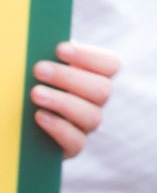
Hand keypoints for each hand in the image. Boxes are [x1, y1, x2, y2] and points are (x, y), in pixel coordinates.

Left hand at [30, 42, 118, 157]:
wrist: (10, 120)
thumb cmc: (23, 84)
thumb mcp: (34, 67)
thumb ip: (43, 55)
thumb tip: (40, 44)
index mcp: (93, 75)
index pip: (110, 65)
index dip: (89, 57)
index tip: (60, 49)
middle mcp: (95, 101)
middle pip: (102, 90)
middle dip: (69, 78)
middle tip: (38, 69)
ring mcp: (85, 126)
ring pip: (92, 116)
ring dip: (63, 102)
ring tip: (35, 93)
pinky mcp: (71, 148)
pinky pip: (77, 142)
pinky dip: (59, 128)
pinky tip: (39, 116)